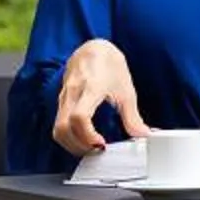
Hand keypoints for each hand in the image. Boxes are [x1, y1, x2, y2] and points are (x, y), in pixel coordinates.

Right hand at [53, 37, 150, 155]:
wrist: (93, 49)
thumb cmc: (109, 65)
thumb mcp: (126, 90)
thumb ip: (132, 117)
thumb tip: (143, 135)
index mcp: (91, 87)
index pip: (80, 117)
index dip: (88, 136)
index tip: (101, 144)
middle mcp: (73, 92)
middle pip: (63, 127)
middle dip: (78, 146)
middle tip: (96, 150)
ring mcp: (64, 97)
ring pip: (57, 129)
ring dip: (71, 145)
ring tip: (90, 148)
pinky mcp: (61, 101)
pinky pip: (58, 124)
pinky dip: (68, 137)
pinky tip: (82, 140)